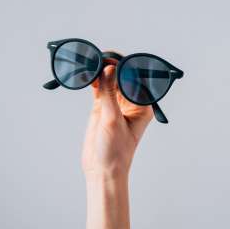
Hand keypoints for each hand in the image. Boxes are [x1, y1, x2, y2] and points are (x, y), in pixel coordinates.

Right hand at [81, 56, 152, 179]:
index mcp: (143, 105)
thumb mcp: (112, 120)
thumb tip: (109, 68)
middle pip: (122, 76)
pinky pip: (99, 88)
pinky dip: (93, 81)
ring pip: (110, 80)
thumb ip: (109, 93)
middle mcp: (132, 102)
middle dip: (111, 66)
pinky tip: (87, 75)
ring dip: (101, 72)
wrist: (102, 170)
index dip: (123, 66)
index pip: (135, 78)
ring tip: (90, 64)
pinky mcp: (103, 107)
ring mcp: (116, 104)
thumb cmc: (115, 152)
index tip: (110, 59)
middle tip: (97, 59)